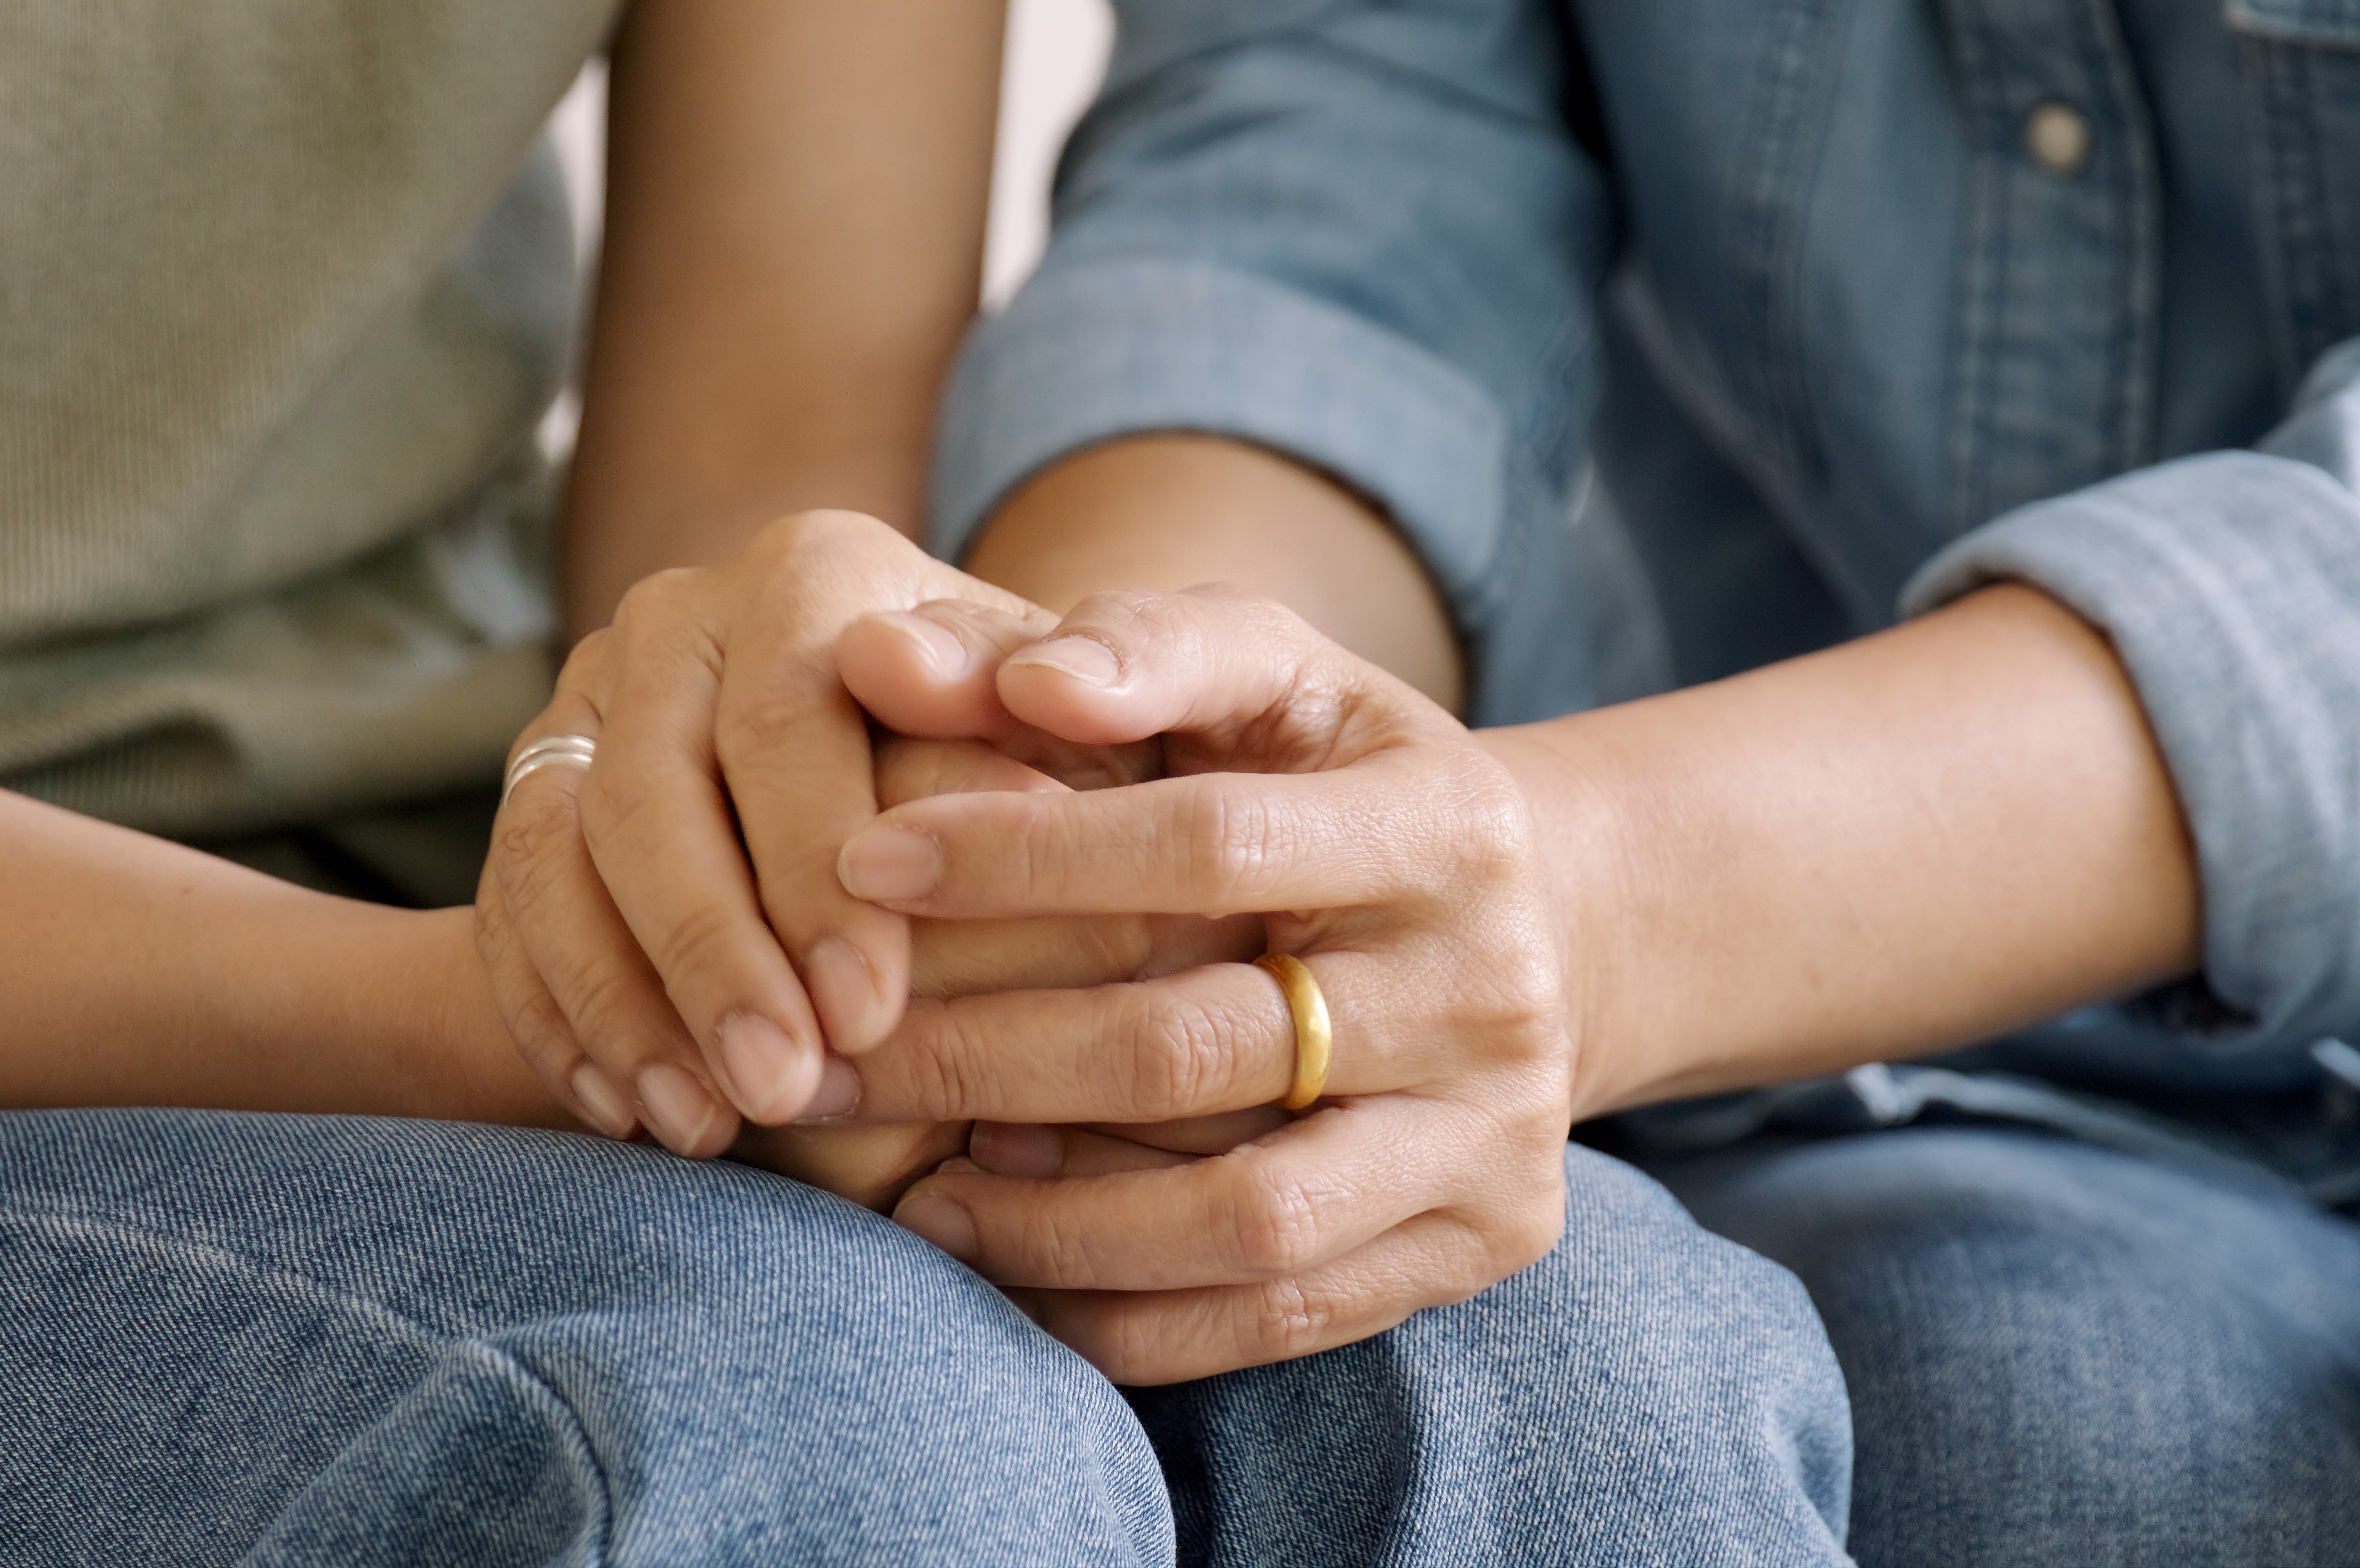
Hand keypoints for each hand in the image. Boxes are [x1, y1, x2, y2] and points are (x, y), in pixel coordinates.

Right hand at [475, 511, 1063, 1155]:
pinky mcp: (531, 784)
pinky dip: (559, 1015)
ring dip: (625, 1001)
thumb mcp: (1086, 726)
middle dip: (714, 956)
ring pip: (557, 849)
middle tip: (781, 1096)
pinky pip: (508, 903)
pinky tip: (627, 1113)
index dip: (820, 871)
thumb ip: (1085, 709)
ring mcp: (590, 697)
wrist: (916, 772)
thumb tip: (1053, 689)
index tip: (872, 1015)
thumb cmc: (1037, 761)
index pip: (791, 717)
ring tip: (703, 1127)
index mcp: (818, 572)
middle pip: (653, 787)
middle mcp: (684, 613)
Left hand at [822, 586, 1575, 1381]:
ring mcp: (1496, 1131)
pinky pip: (1278, 1316)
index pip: (1209, 844)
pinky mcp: (1487, 1242)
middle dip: (979, 1056)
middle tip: (818, 1061)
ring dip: (1043, 1220)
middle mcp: (1491, 985)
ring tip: (905, 1194)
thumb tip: (897, 650)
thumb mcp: (1266, 678)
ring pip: (1243, 1216)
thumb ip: (1115, 646)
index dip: (1022, 857)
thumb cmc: (1335, 782)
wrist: (1541, 929)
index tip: (857, 863)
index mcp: (1448, 819)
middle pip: (1198, 1046)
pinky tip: (1002, 1267)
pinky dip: (1124, 1312)